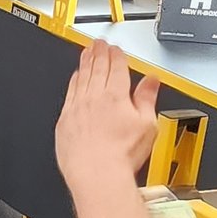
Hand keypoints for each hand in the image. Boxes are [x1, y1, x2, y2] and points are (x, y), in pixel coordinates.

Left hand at [56, 41, 158, 202]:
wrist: (96, 174)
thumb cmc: (120, 156)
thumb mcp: (147, 125)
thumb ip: (147, 99)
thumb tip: (150, 82)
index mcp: (116, 96)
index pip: (116, 68)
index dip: (117, 56)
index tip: (116, 49)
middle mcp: (94, 98)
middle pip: (97, 68)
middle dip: (99, 53)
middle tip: (99, 43)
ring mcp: (77, 108)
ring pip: (82, 77)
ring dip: (86, 62)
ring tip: (87, 52)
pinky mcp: (65, 120)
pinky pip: (70, 92)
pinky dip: (74, 80)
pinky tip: (76, 76)